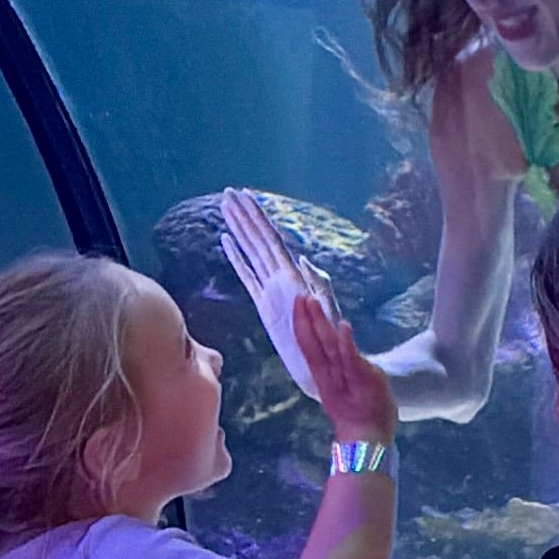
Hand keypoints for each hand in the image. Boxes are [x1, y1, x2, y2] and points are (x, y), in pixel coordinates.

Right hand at [219, 188, 335, 398]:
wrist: (328, 366)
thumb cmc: (333, 340)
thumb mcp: (328, 311)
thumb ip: (318, 285)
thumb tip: (304, 261)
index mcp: (293, 276)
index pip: (270, 239)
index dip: (256, 217)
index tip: (243, 194)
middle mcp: (280, 278)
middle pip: (258, 240)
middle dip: (244, 216)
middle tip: (228, 192)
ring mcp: (271, 289)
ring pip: (251, 252)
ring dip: (239, 230)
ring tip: (225, 209)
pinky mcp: (264, 305)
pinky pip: (247, 276)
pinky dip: (236, 259)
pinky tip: (227, 242)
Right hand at [293, 294, 397, 447]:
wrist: (368, 439)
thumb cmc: (361, 413)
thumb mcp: (348, 387)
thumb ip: (344, 367)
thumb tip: (341, 349)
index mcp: (325, 376)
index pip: (310, 346)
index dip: (303, 325)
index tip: (298, 304)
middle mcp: (330, 375)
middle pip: (314, 343)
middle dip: (306, 319)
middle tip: (299, 297)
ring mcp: (345, 377)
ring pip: (328, 347)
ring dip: (321, 324)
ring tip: (313, 303)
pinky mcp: (362, 380)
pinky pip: (351, 359)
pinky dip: (346, 343)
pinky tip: (342, 326)